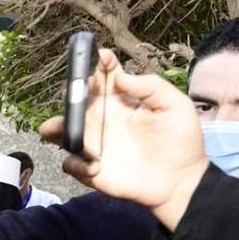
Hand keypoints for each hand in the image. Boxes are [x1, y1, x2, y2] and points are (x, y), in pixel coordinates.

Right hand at [39, 49, 208, 230]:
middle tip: (79, 95)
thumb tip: (120, 76)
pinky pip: (70, 163)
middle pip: (74, 100)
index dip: (97, 63)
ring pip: (61, 130)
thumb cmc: (182, 142)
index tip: (101, 57)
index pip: (102, 77)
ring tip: (63, 130)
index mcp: (120, 101)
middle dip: (71, 93)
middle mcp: (102, 119)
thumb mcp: (176, 106)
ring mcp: (94, 144)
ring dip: (56, 127)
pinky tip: (96, 166)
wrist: (182, 182)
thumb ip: (151, 86)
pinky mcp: (91, 170)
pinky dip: (77, 163)